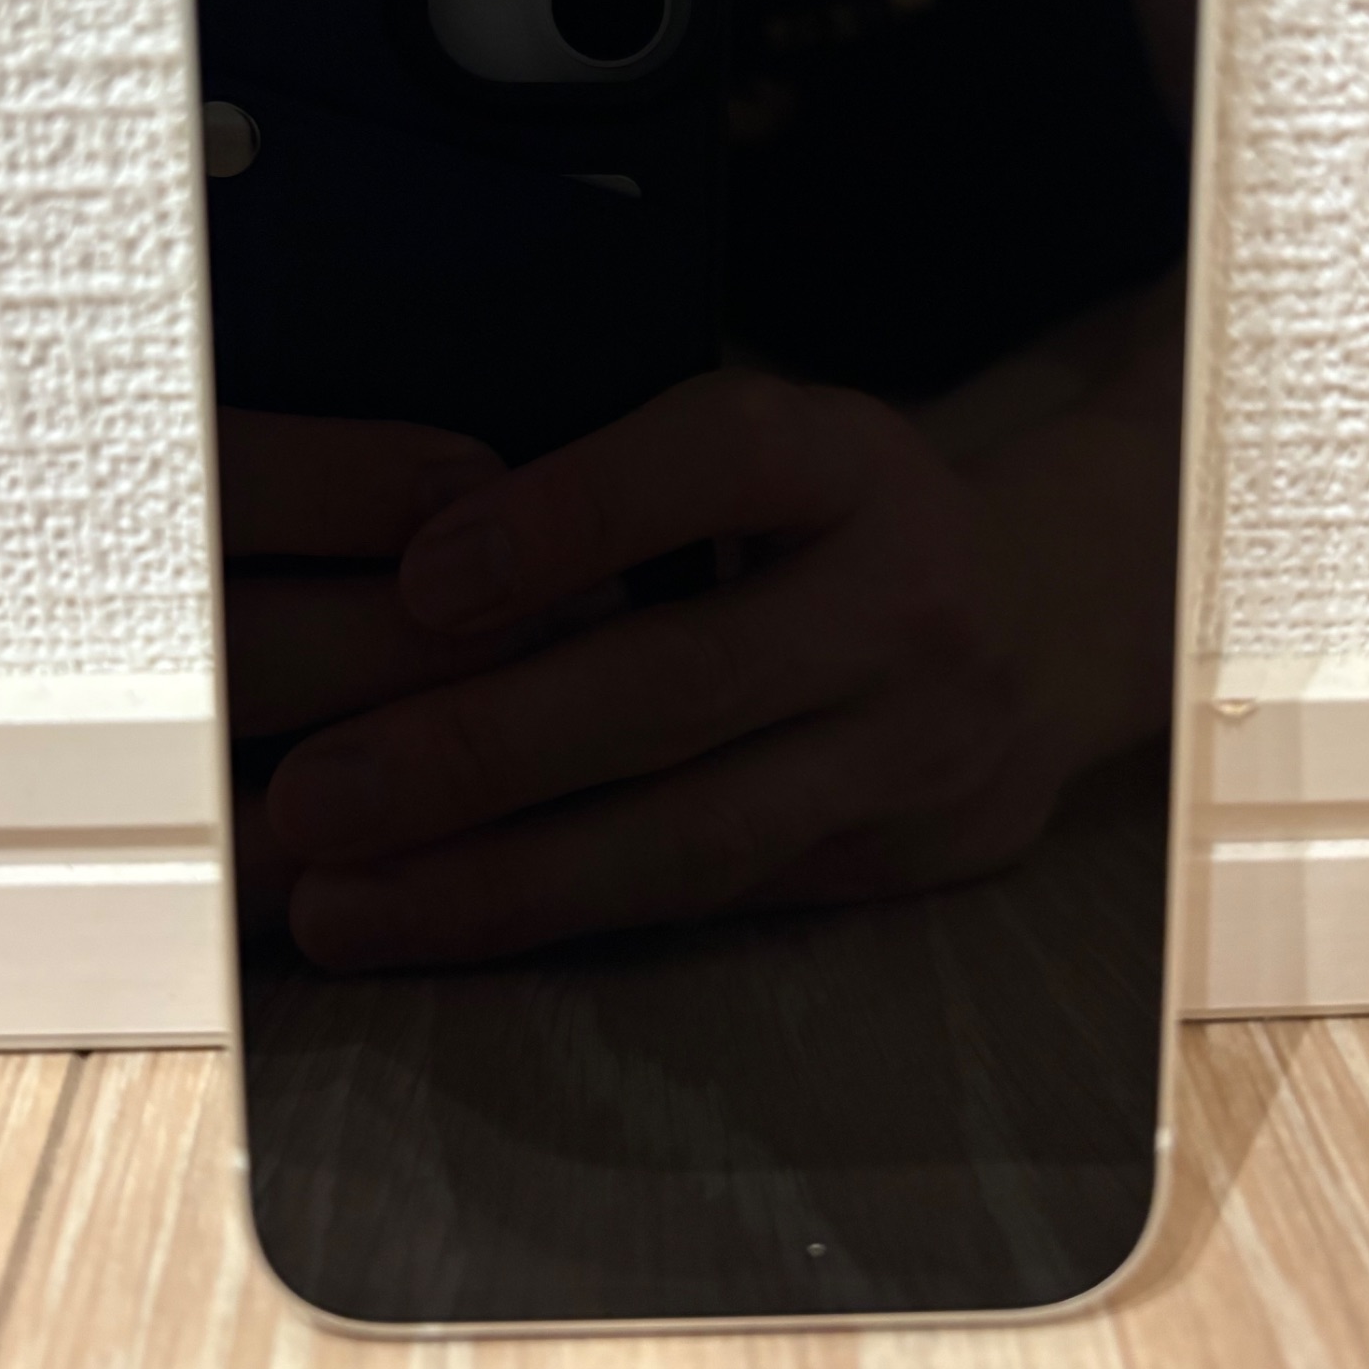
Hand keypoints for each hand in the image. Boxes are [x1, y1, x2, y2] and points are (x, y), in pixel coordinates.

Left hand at [269, 367, 1177, 970]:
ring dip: (500, 877)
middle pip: (685, 682)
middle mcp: (904, 600)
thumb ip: (627, 479)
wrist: (1050, 617)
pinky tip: (443, 926)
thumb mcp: (770, 442)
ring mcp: (913, 747)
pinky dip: (564, 918)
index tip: (421, 575)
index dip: (573, 515)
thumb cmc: (835, 514)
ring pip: (694, 830)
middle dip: (482, 748)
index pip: (721, 463)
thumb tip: (389, 557)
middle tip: (317, 791)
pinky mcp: (894, 858)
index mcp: (855, 460)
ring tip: (343, 902)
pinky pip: (711, 901)